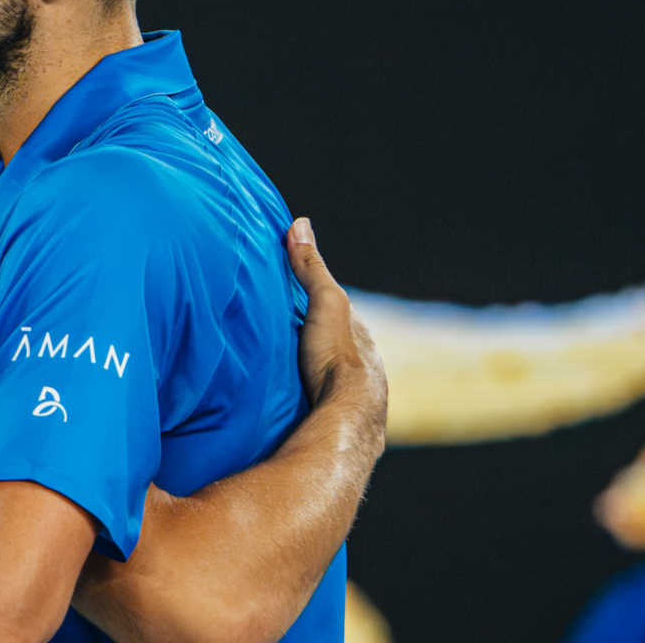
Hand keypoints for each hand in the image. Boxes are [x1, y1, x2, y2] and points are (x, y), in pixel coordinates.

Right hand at [288, 219, 387, 439]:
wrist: (347, 417)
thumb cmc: (337, 357)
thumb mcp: (324, 303)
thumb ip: (311, 268)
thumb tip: (299, 223)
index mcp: (360, 337)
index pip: (339, 314)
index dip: (319, 304)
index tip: (295, 298)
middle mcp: (363, 366)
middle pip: (334, 347)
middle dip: (315, 341)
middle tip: (285, 336)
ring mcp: (352, 397)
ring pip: (328, 378)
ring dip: (309, 374)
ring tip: (281, 373)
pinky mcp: (336, 422)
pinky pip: (319, 404)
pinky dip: (306, 399)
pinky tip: (289, 404)